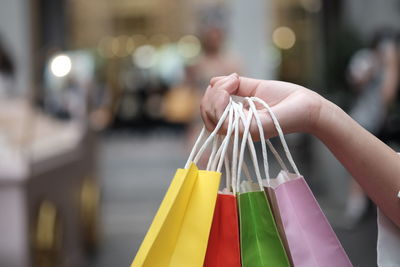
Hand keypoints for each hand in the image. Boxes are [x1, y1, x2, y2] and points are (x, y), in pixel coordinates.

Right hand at [200, 74, 324, 138]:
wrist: (308, 106)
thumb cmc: (286, 98)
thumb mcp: (255, 87)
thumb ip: (234, 86)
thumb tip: (213, 81)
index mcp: (237, 121)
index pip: (210, 114)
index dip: (211, 95)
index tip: (230, 80)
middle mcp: (238, 129)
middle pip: (207, 116)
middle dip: (211, 95)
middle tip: (229, 82)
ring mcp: (243, 131)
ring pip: (212, 118)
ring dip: (216, 97)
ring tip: (231, 84)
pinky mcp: (251, 129)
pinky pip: (225, 120)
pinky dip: (222, 99)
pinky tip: (233, 86)